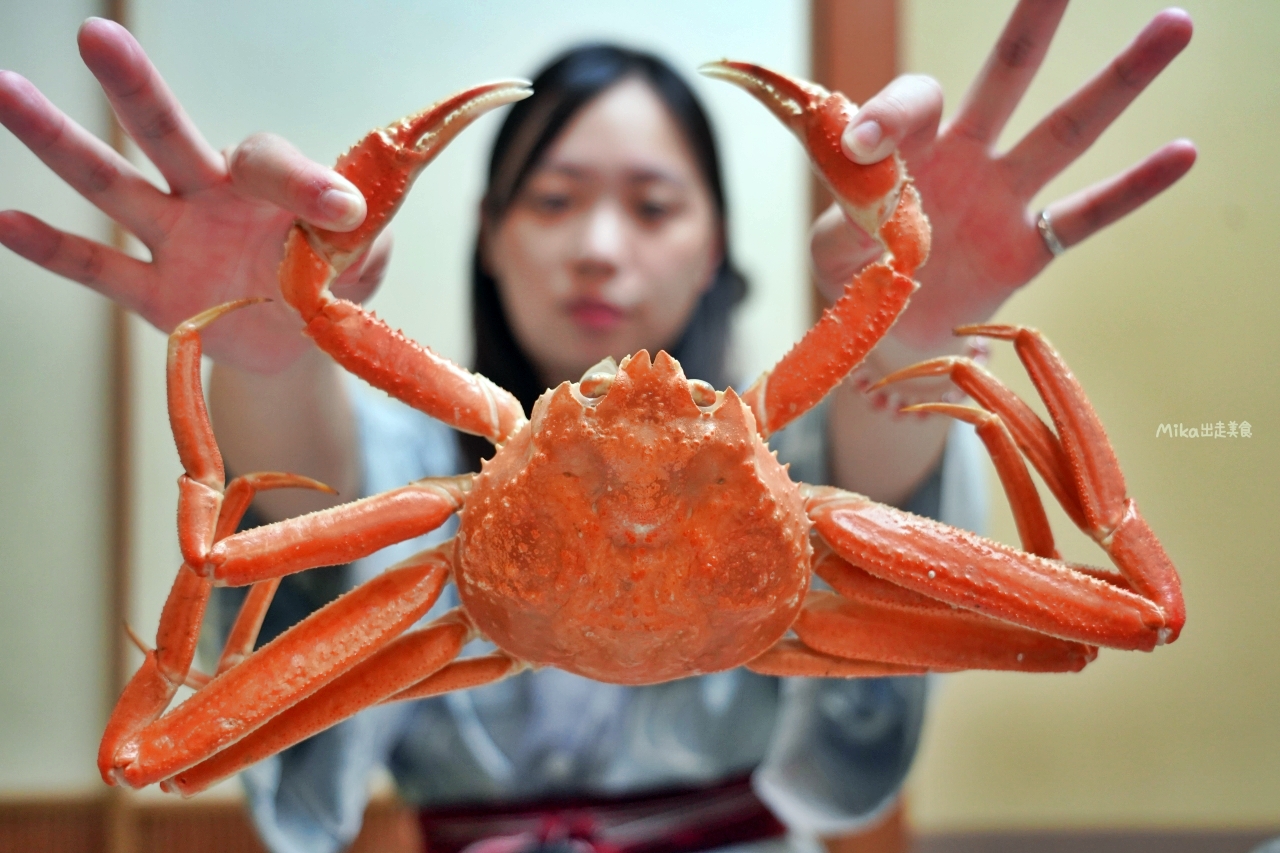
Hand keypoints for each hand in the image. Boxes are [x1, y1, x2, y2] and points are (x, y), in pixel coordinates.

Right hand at [0, 17, 388, 371]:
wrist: (296, 341)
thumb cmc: (330, 281)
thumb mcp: (362, 261)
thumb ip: (363, 239)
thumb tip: (356, 215)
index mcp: (268, 186)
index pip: (271, 164)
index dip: (305, 183)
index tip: (343, 210)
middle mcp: (211, 197)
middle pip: (166, 135)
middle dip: (134, 88)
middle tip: (97, 34)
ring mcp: (176, 240)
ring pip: (112, 185)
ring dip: (61, 142)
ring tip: (6, 89)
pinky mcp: (154, 295)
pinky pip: (98, 269)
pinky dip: (53, 250)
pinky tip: (4, 219)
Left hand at [811, 0, 1196, 349]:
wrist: (887, 336)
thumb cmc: (855, 277)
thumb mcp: (832, 246)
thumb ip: (848, 210)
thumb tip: (870, 174)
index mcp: (909, 153)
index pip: (916, 105)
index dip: (892, 114)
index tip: (865, 143)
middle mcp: (965, 159)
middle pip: (1008, 78)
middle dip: (1034, 26)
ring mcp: (1003, 198)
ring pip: (1066, 130)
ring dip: (1118, 83)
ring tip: (1172, 25)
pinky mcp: (1029, 247)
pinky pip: (1088, 213)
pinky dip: (1133, 188)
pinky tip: (1183, 153)